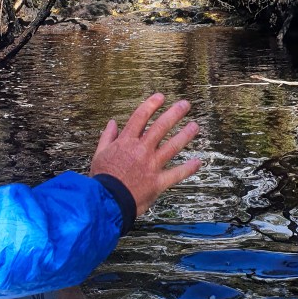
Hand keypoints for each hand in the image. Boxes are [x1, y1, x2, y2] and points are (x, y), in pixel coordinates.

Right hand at [90, 93, 201, 215]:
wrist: (106, 202)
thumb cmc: (102, 178)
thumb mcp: (99, 154)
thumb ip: (107, 137)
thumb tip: (113, 122)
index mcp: (126, 142)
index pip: (140, 117)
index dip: (151, 105)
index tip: (161, 97)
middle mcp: (141, 150)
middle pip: (161, 127)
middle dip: (175, 114)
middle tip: (186, 104)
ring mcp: (152, 165)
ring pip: (172, 146)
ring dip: (185, 135)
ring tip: (195, 126)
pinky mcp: (158, 182)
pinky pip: (177, 174)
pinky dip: (188, 168)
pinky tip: (198, 162)